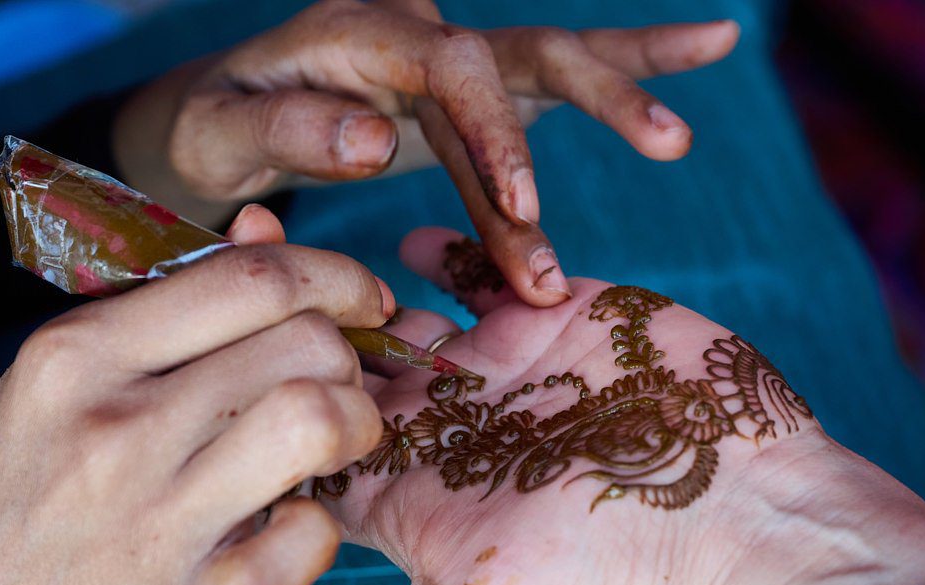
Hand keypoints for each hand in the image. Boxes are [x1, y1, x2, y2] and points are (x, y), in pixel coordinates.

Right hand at [0, 206, 388, 584]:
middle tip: (340, 387)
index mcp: (77, 356)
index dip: (336, 278)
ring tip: (338, 447)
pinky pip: (311, 540)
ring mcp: (156, 524)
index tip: (361, 301)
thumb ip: (168, 306)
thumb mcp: (61, 386)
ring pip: (317, 421)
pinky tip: (289, 532)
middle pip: (304, 343)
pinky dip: (320, 532)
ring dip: (357, 427)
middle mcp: (115, 429)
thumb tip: (270, 231)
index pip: (251, 278)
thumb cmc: (21, 505)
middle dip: (351, 358)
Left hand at [113, 0, 737, 303]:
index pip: (447, 67)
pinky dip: (627, 72)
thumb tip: (377, 141)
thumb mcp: (219, 133)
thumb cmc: (214, 127)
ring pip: (552, 63)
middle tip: (665, 144)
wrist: (222, 114)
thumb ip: (289, 133)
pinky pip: (552, 83)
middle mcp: (415, 34)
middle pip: (521, 51)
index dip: (494, 135)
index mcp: (356, 34)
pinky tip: (710, 46)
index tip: (522, 211)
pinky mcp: (474, 96)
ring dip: (625, 95)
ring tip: (690, 121)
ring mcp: (451, 61)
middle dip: (594, 103)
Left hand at [232, 228, 924, 584]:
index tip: (182, 358)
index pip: (292, 445)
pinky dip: (446, 249)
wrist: (745, 529)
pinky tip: (415, 243)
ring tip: (293, 238)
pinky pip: (480, 266)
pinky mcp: (554, 318)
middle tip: (221, 258)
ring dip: (347, 277)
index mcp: (402, 497)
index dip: (236, 404)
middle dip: (275, 318)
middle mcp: (438, 431)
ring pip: (392, 308)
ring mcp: (493, 372)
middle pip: (328, 365)